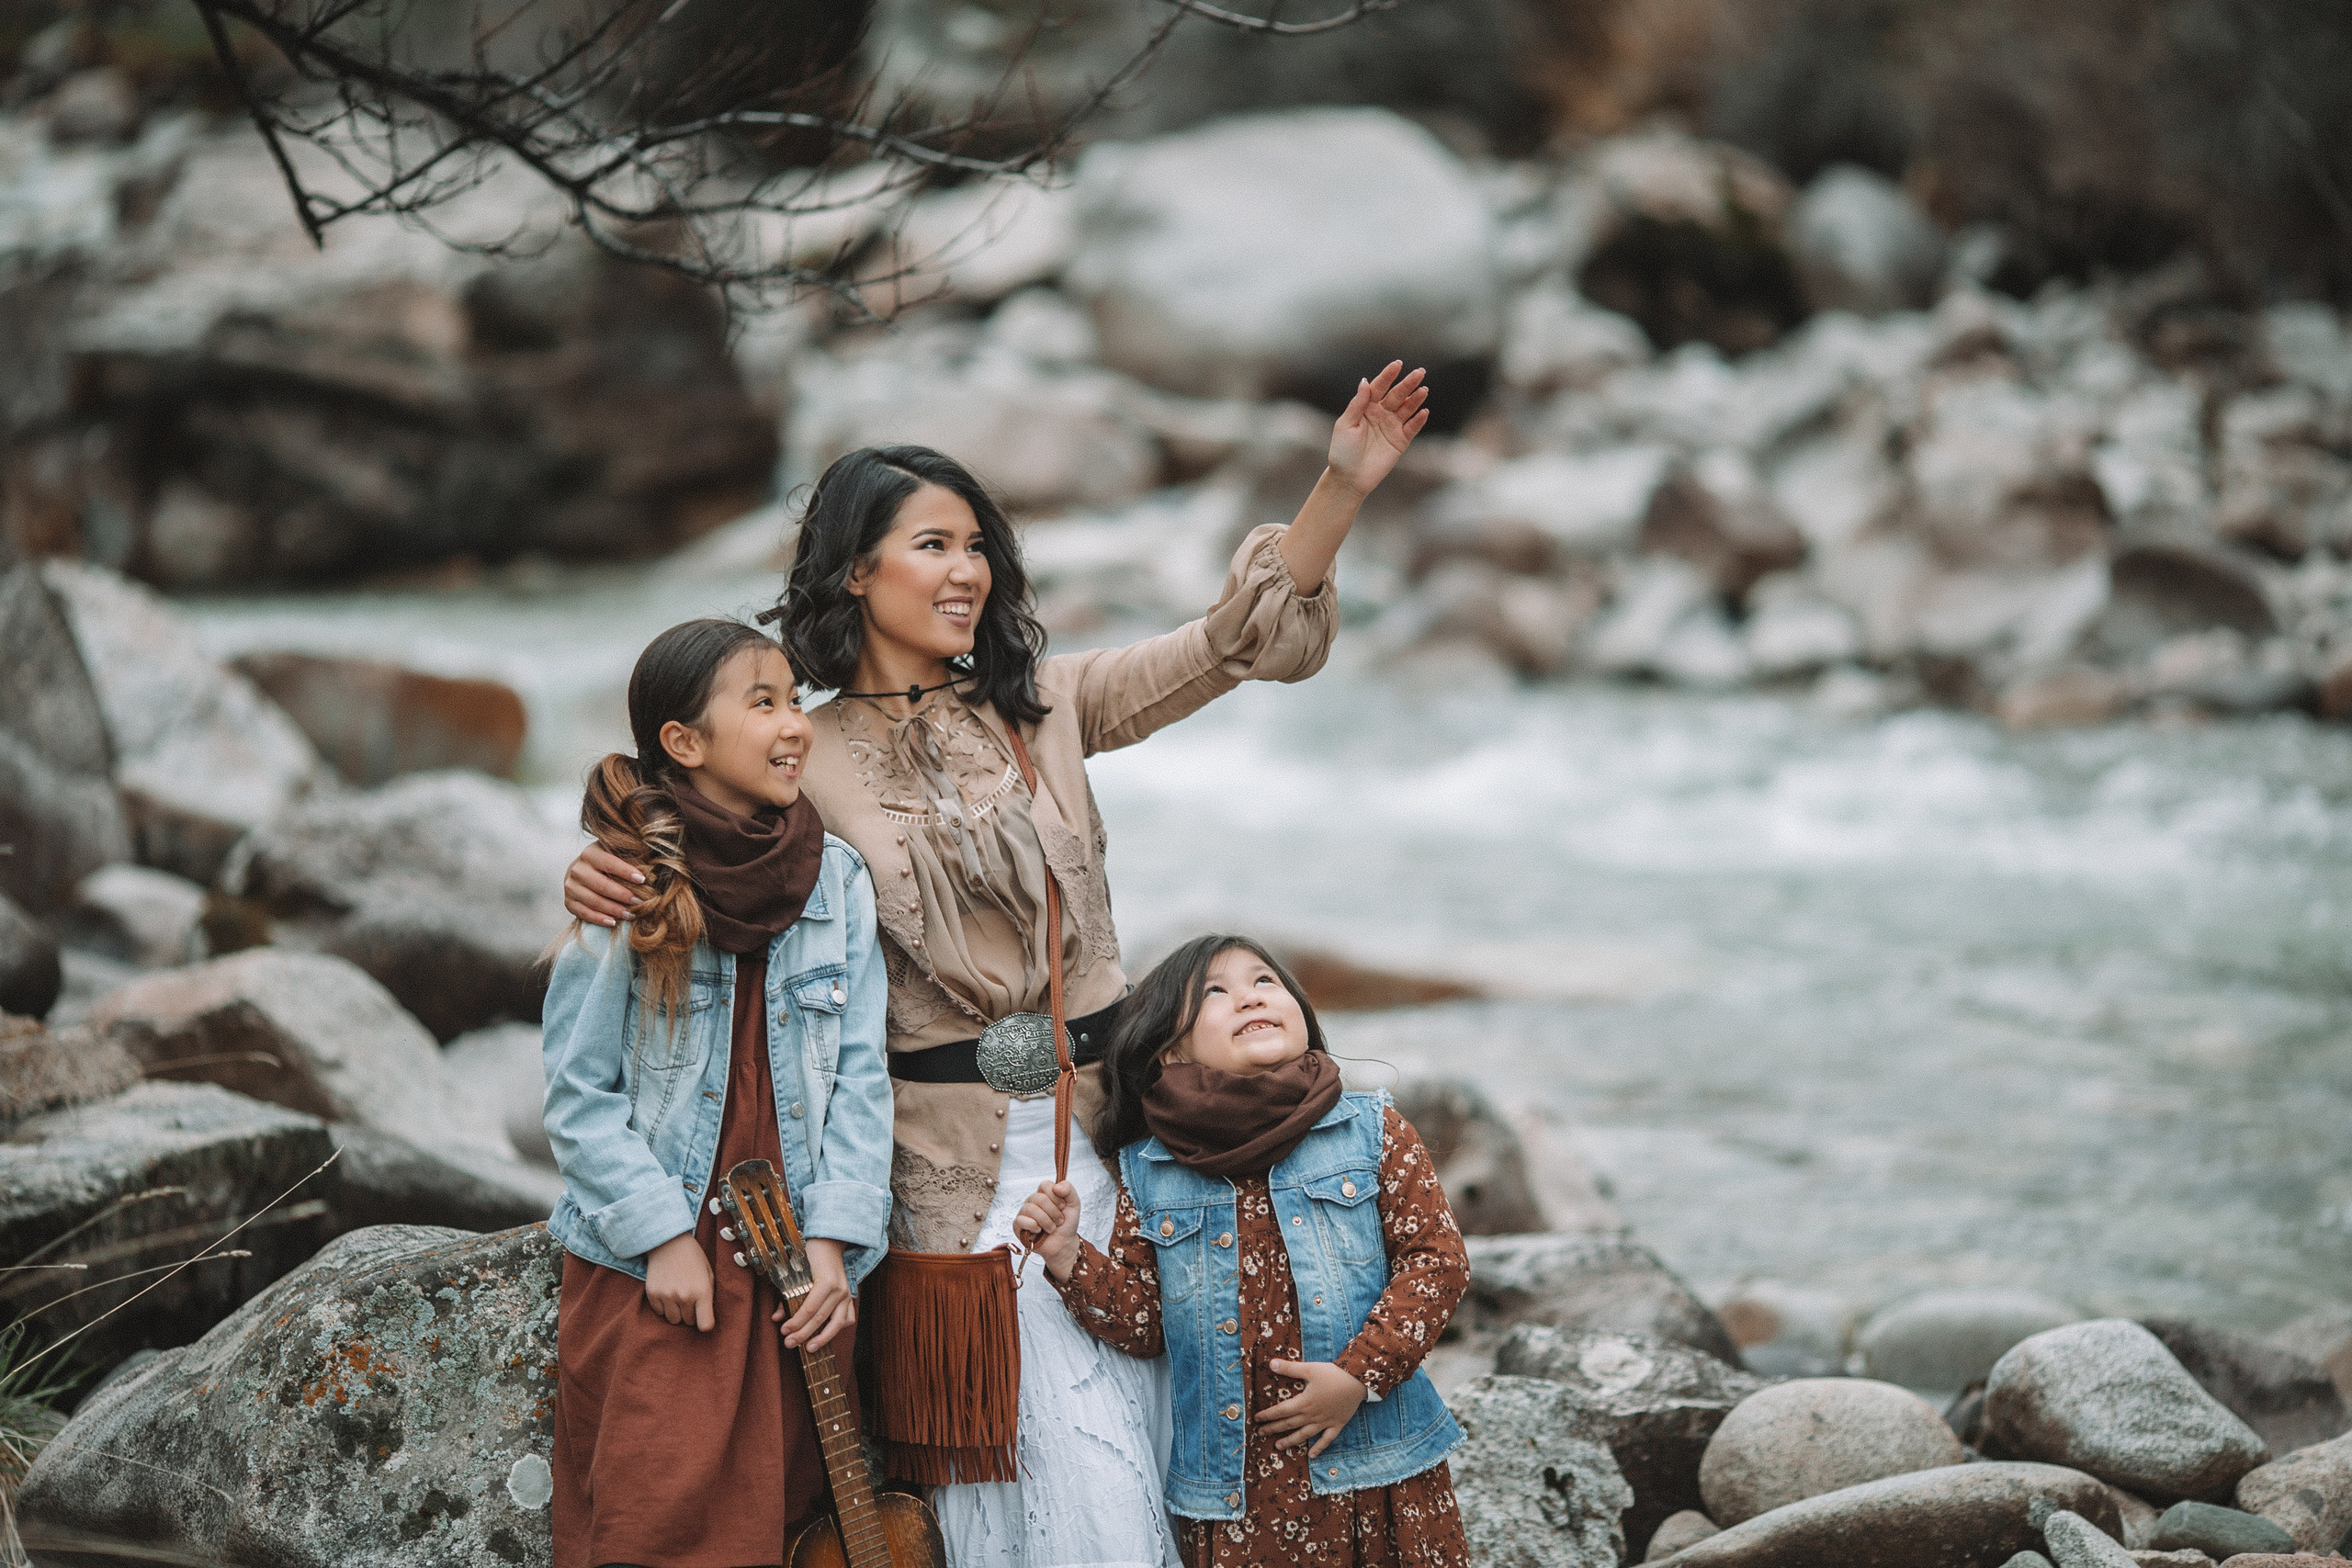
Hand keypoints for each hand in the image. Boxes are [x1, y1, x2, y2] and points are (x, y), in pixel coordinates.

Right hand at [565, 843, 646, 926]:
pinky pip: (584, 913)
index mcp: (590, 853)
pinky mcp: (568, 902)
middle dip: (623, 895)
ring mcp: (570, 887)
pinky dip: (599, 919)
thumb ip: (631, 857)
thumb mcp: (618, 854)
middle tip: (641, 902)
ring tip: (632, 914)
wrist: (583, 871)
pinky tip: (614, 922)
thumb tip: (651, 867)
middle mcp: (577, 869)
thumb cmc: (610, 863)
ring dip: (615, 910)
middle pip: (602, 885)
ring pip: (593, 901)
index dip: (626, 871)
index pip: (609, 863)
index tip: (643, 880)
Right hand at [644, 1233, 714, 1330]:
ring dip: (677, 1312)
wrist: (669, 1242)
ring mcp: (667, 1295)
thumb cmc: (693, 1257)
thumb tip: (707, 1317)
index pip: (705, 1324)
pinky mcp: (653, 1294)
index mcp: (702, 1291)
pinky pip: (660, 1312)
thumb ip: (709, 1295)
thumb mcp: (708, 1273)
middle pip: (688, 1322)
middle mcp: (685, 1296)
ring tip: (678, 1297)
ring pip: (673, 1320)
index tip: (704, 1318)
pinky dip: (664, 1306)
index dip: (705, 1324)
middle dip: (691, 1314)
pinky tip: (667, 1292)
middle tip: (690, 1299)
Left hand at [773, 1238, 854, 1351]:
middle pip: (820, 1319)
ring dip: (823, 1338)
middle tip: (789, 1343)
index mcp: (826, 1281)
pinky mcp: (849, 1297)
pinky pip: (848, 1318)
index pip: (810, 1309)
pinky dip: (838, 1328)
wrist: (829, 1243)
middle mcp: (840, 1289)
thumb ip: (788, 1296)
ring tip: (810, 1348)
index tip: (784, 1331)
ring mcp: (847, 1294)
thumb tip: (778, 1317)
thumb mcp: (796, 1273)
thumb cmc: (809, 1256)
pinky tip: (827, 1335)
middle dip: (804, 1334)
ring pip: (838, 1323)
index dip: (796, 1323)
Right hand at [1012, 1180, 1080, 1280]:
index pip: (1044, 1185)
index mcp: (1044, 1194)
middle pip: (1039, 1198)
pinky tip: (1039, 1231)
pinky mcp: (1018, 1226)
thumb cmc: (1067, 1224)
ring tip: (1051, 1228)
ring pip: (1030, 1209)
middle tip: (1059, 1221)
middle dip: (1053, 1212)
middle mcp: (1032, 1201)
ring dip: (1046, 1221)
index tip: (1062, 1207)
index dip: (1055, 1197)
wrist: (1064, 1244)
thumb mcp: (1074, 1204)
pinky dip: (1032, 1226)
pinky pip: (1020, 1220)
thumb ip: (1069, 1189)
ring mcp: (1024, 1213)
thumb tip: (1056, 1186)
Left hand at [1256, 1359, 1366, 1456]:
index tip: (1257, 1419)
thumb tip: (1270, 1363)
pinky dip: (1318, 1448)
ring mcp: (1324, 1422)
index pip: (1281, 1411)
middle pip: (1289, 1424)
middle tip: (1260, 1433)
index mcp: (1303, 1402)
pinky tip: (1311, 1455)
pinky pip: (1326, 1439)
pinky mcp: (1336, 1425)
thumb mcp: (1310, 1369)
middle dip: (1273, 1429)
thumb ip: (1289, 1368)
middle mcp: (1312, 1415)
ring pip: (1304, 1435)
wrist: (1357, 1382)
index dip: (1268, 1415)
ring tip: (1278, 1446)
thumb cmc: (1333, 1374)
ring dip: (1290, 1441)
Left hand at [1325, 361, 1428, 498]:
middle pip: (1396, 395)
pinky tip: (1424, 412)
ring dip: (1416, 399)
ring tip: (1424, 389)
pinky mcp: (1400, 441)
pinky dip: (1418, 420)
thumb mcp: (1345, 425)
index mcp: (1365, 407)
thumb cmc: (1343, 451)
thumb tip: (1365, 382)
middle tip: (1420, 372)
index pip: (1378, 387)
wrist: (1349, 478)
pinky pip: (1412, 428)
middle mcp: (1380, 414)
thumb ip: (1357, 404)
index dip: (1388, 376)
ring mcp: (1392, 427)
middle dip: (1408, 383)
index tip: (1397, 364)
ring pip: (1407, 409)